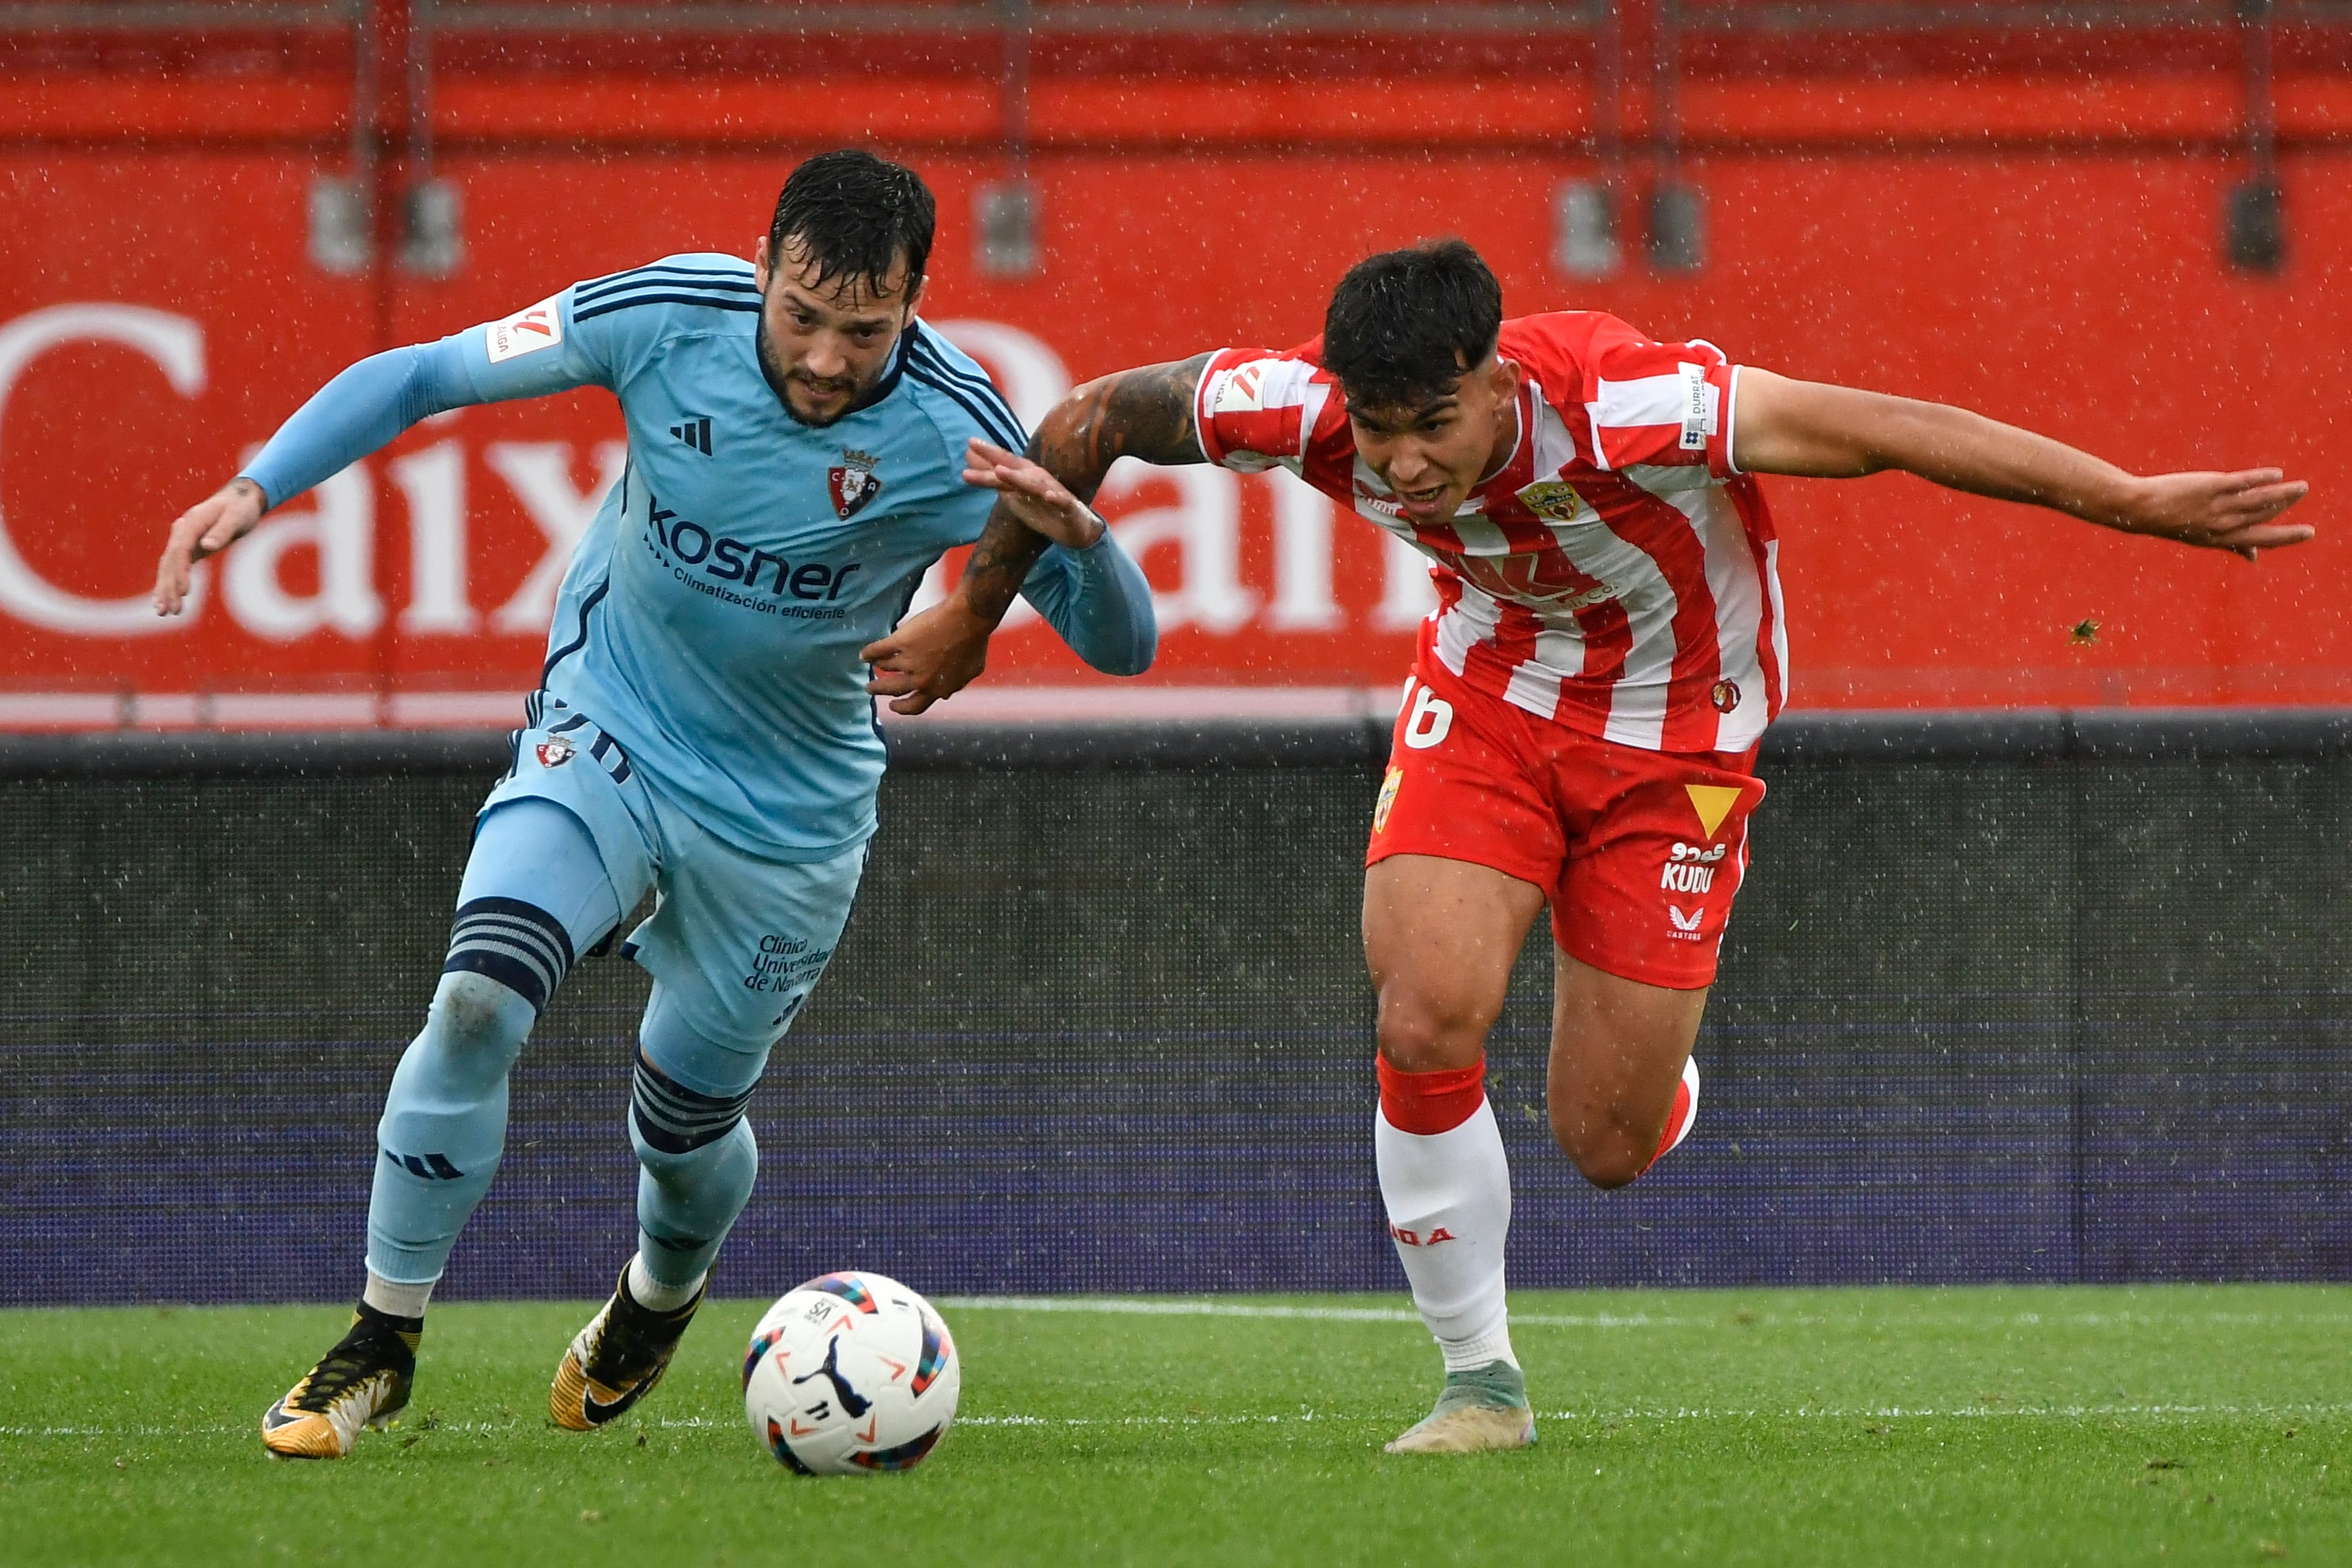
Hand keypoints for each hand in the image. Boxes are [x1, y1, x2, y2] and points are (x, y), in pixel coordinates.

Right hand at [153, 477, 265, 614]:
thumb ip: (222, 531)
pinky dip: (169, 584)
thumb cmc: (241, 508)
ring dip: (165, 590)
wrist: (240, 499)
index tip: (184, 592)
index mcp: (192, 523)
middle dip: (168, 587)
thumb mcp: (236, 517)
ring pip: (169, 567)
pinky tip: (164, 602)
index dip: (180, 572)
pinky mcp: (188, 549)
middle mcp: (182, 532)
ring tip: (164, 613)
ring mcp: (183, 540)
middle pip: (170, 562)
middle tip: (169, 611)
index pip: (180, 550)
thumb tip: (207, 547)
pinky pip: (175, 568)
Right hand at [860, 596, 995, 715]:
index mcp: (937, 689)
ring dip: (877, 667)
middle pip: (893, 690)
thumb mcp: (971, 671)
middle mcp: (920, 680)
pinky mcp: (900, 642)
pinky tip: (863, 654)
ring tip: (872, 663)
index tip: (893, 705)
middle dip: (879, 691)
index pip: (915, 706)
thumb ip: (956, 685)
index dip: (902, 708)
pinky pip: (877, 651)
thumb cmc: (975, 643)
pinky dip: (868, 653)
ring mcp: (909, 661)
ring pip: (885, 668)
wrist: (969, 619)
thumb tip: (947, 694)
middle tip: (870, 689)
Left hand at [961, 438, 1104, 549]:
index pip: (1004, 463)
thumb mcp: (1015, 493)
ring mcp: (1052, 492)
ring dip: (1017, 478)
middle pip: (1014, 469)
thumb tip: (968, 464)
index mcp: (1025, 476)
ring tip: (1000, 471)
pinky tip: (1048, 496)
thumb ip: (994, 479)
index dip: (988, 453)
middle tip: (974, 444)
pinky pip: (1062, 503)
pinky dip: (1055, 499)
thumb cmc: (1043, 506)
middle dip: (995, 458)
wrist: (1075, 528)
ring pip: (1033, 485)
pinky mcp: (1067, 507)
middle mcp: (1037, 480)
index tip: (970, 442)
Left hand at [2104, 469, 2311, 561]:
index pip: (2259, 540)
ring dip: (2281, 493)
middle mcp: (2220, 525)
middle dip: (2285, 507)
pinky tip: (2275, 474)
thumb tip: (2254, 559)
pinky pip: (2241, 483)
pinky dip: (2259, 479)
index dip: (2285, 537)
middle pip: (2261, 516)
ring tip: (2300, 487)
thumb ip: (2231, 545)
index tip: (2308, 533)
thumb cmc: (2172, 521)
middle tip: (2305, 493)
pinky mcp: (2209, 487)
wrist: (2140, 509)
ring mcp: (2215, 506)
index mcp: (2220, 539)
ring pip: (2256, 501)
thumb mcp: (2202, 538)